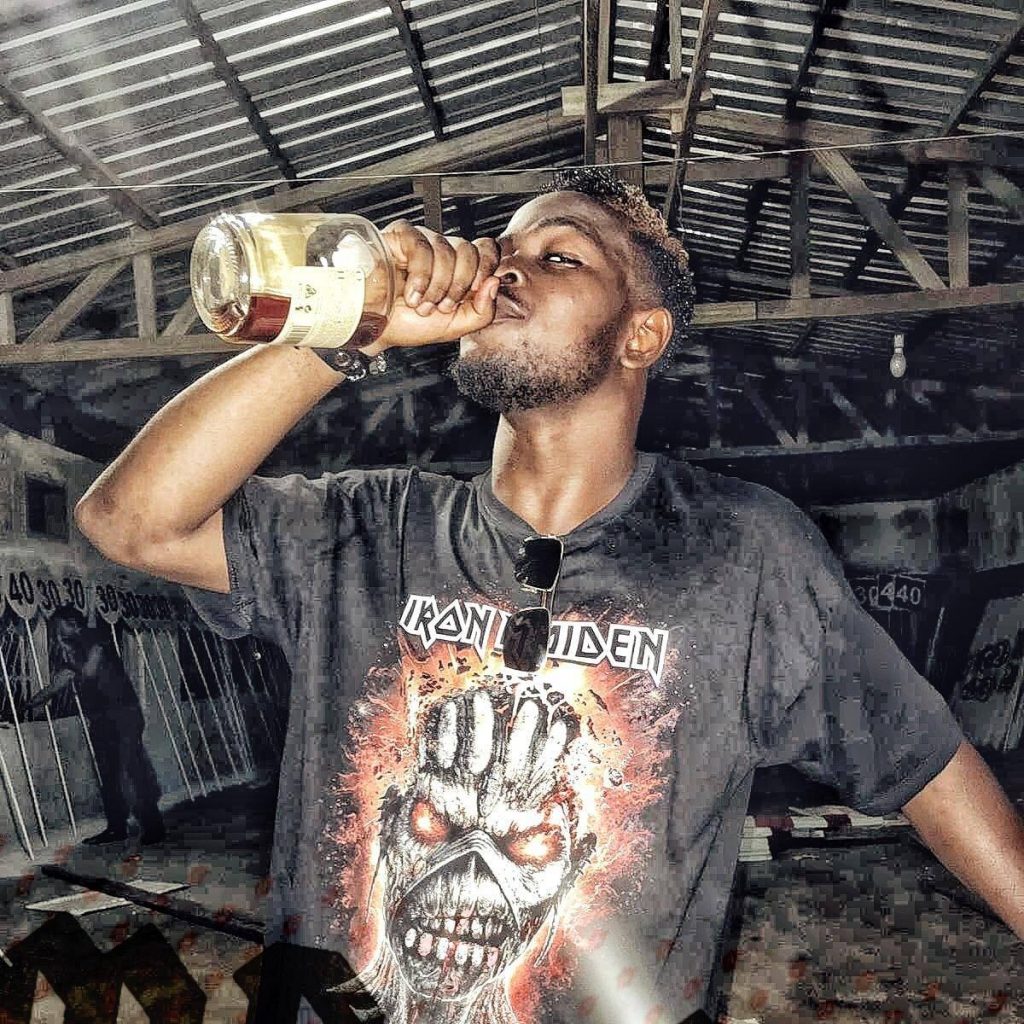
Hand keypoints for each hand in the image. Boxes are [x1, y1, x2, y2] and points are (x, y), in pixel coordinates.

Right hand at [365, 222, 500, 352]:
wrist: (374, 327)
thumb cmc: (407, 325)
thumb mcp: (454, 327)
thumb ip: (483, 312)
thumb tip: (494, 283)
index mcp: (461, 270)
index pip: (487, 250)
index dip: (485, 269)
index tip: (472, 292)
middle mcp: (444, 252)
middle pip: (471, 251)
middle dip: (458, 285)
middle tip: (440, 305)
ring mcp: (423, 242)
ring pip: (448, 251)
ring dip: (435, 287)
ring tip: (419, 304)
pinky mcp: (402, 236)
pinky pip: (422, 246)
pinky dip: (419, 276)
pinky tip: (410, 293)